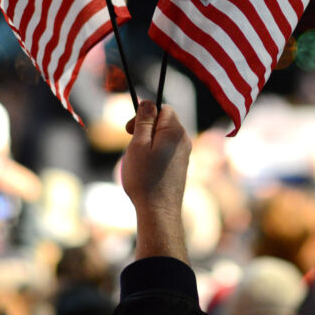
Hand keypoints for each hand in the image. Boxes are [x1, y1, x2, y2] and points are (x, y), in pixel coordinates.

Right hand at [120, 100, 191, 261]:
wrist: (159, 212)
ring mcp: (185, 154)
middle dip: (146, 128)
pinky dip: (154, 155)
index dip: (145, 114)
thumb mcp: (138, 145)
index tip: (129, 129)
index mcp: (175, 131)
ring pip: (164, 137)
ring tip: (137, 161)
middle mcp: (184, 140)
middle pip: (164, 122)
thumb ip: (144, 121)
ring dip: (148, 143)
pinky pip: (166, 151)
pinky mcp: (181, 167)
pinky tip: (146, 171)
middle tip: (131, 145)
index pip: (162, 108)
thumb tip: (149, 102)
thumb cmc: (145, 178)